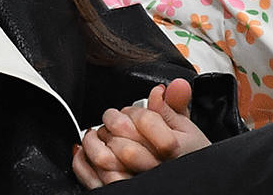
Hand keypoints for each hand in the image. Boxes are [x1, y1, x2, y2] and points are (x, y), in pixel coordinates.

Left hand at [71, 79, 210, 187]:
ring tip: (95, 134)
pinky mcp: (119, 191)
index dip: (133, 112)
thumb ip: (173, 106)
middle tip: (111, 119)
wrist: (190, 183)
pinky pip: (93, 181)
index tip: (131, 112)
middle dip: (111, 124)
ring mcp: (135, 182)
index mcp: (172, 150)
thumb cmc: (187, 157)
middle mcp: (153, 169)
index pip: (145, 122)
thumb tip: (165, 87)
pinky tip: (85, 152)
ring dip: (94, 142)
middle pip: (123, 142)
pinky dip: (83, 164)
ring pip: (104, 161)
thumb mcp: (186, 129)